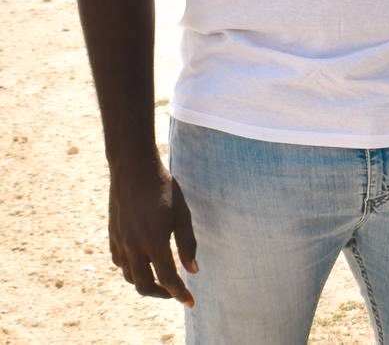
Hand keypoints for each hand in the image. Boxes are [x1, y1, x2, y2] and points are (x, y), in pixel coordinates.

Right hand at [108, 163, 197, 305]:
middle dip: (162, 294)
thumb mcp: (182, 212)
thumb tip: (193, 270)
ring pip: (130, 276)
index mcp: (154, 241)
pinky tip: (142, 263)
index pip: (168, 278)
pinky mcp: (112, 236)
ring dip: (145, 283)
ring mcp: (120, 242)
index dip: (180, 293)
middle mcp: (133, 246)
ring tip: (161, 278)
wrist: (133, 168)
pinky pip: (120, 263)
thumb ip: (187, 243)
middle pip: (144, 285)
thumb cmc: (163, 187)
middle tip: (176, 292)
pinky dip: (132, 270)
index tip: (190, 303)